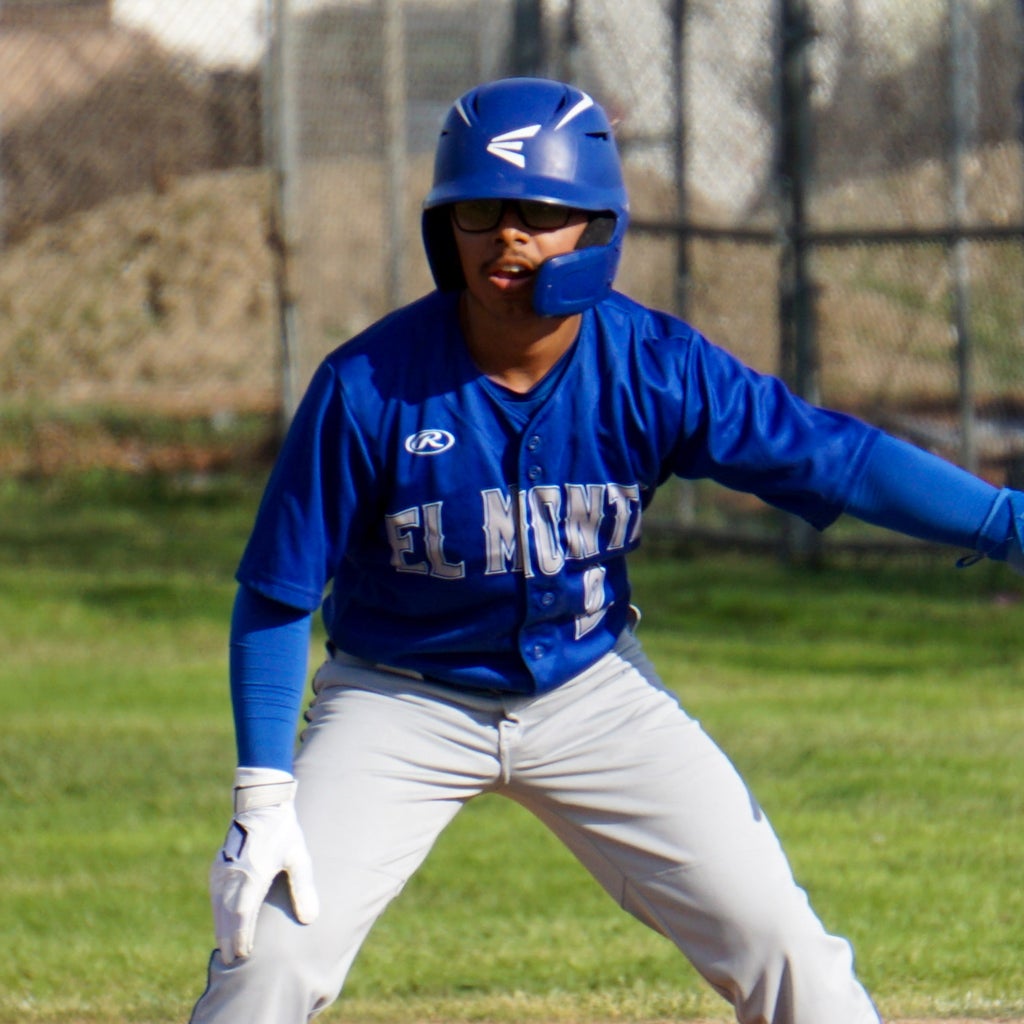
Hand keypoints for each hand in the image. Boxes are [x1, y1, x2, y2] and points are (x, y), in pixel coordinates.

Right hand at [209, 767, 319, 964]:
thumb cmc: (284, 831)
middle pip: (227, 915)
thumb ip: (303, 887)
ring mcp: (223, 870)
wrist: (261, 804)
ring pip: (218, 906)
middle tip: (232, 960)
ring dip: (221, 928)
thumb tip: (310, 918)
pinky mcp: (218, 866)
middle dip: (230, 938)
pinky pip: (215, 895)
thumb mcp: (298, 857)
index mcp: (253, 873)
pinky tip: (222, 923)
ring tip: (226, 948)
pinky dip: (218, 912)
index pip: (243, 914)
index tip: (245, 953)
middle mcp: (234, 874)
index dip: (242, 936)